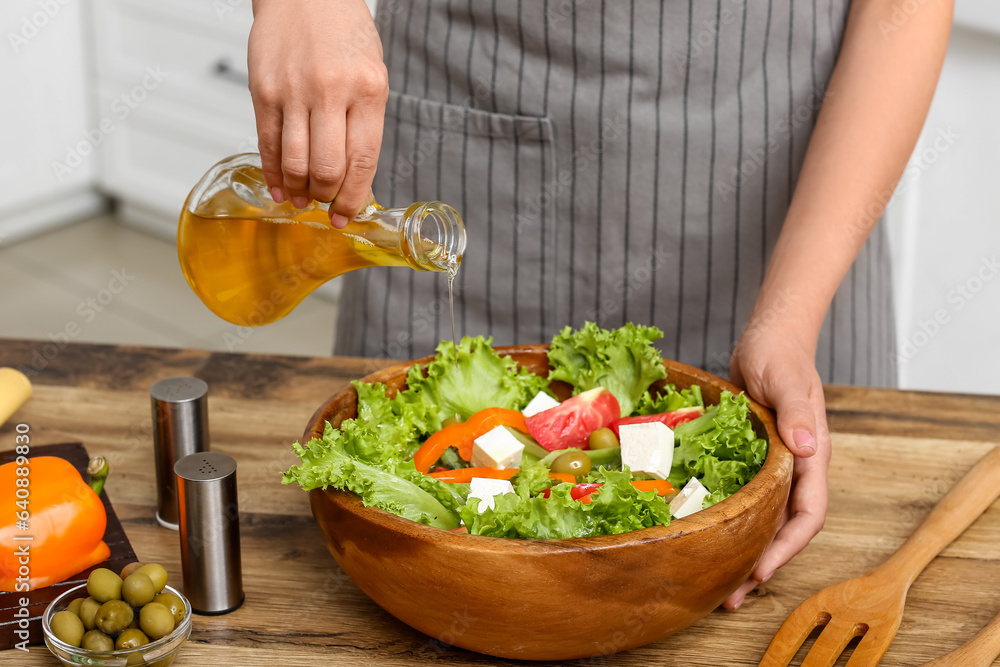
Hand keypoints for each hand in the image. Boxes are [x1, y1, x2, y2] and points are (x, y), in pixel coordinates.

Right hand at [248, 0, 388, 227]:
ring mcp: (294, 91)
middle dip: (326, 196)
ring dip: (299, 190)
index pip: (362, 161)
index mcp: (369, 90)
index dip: (353, 197)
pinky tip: (280, 187)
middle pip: (327, 168)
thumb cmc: (344, 33)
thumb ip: (365, 122)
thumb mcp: (371, 74)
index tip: (348, 215)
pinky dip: (273, 174)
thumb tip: (354, 176)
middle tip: (326, 204)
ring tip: (303, 198)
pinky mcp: (263, 91)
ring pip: (295, 162)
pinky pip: (267, 144)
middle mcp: (331, 91)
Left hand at [722, 325, 830, 609]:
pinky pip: (744, 500)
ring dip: (742, 550)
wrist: (767, 340)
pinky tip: (707, 537)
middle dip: (761, 565)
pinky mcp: (752, 460)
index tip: (761, 572)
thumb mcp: (786, 381)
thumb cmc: (780, 357)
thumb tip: (805, 447)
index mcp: (810, 458)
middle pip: (783, 529)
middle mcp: (795, 469)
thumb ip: (796, 411)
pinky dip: (730, 521)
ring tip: (716, 583)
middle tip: (731, 597)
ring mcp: (774, 466)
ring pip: (762, 520)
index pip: (808, 515)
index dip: (787, 548)